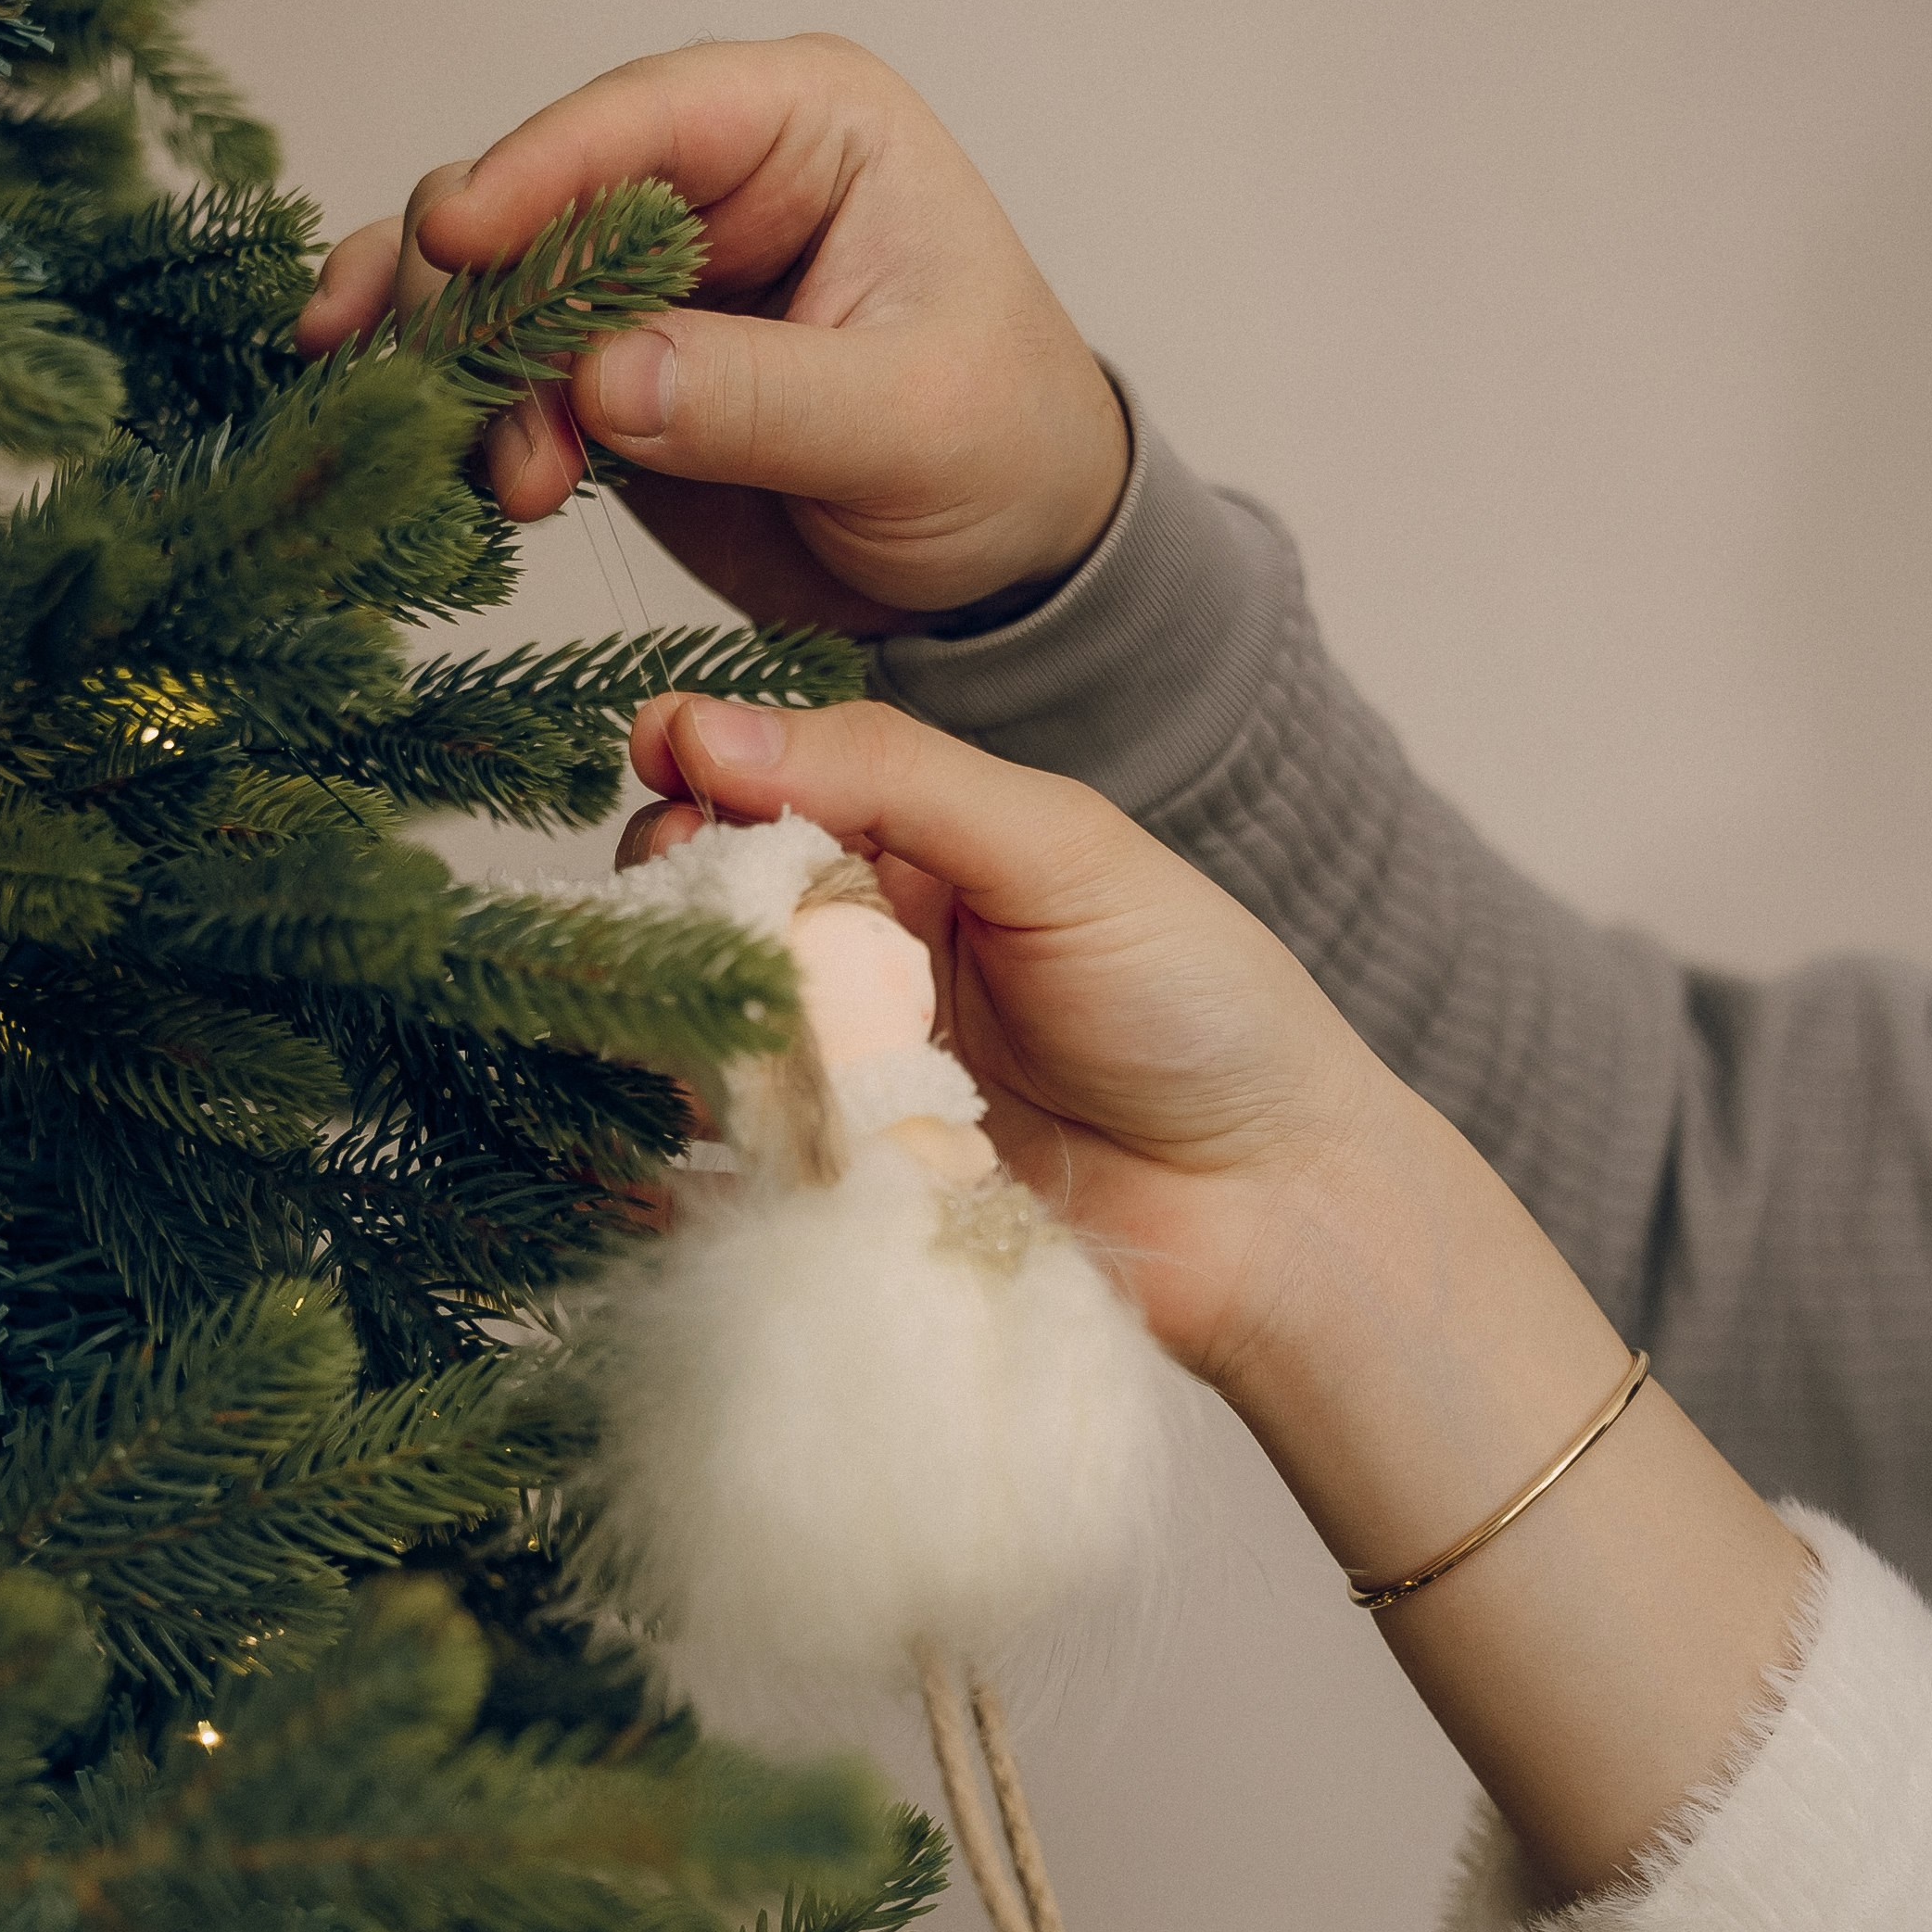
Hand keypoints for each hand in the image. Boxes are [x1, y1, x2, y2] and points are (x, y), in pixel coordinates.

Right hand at [291, 34, 1129, 633]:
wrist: (1006, 564)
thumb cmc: (1003, 453)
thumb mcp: (910, 423)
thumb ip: (761, 397)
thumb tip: (604, 379)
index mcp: (808, 128)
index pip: (647, 117)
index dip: (539, 170)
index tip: (460, 240)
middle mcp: (708, 179)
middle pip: (534, 193)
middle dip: (484, 300)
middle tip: (486, 419)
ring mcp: (644, 277)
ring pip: (489, 284)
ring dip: (467, 378)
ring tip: (516, 487)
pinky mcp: (605, 370)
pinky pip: (494, 368)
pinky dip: (456, 412)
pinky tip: (442, 470)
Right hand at [624, 688, 1361, 1379]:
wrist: (1271, 1204)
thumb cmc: (1197, 1003)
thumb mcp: (1059, 849)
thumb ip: (891, 776)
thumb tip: (709, 726)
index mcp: (920, 849)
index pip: (770, 783)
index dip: (702, 765)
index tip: (660, 759)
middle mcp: (868, 954)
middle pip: (715, 902)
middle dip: (676, 887)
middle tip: (685, 895)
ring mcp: (848, 1071)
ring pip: (713, 1024)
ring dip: (688, 1010)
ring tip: (714, 1011)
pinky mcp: (840, 1183)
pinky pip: (738, 1151)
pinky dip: (708, 1131)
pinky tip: (703, 1113)